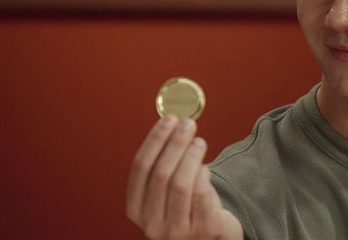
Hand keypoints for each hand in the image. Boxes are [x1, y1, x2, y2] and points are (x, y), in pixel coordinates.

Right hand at [126, 116, 243, 239]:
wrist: (210, 239)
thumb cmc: (188, 210)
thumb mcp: (165, 194)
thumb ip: (164, 166)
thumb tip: (173, 124)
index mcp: (137, 209)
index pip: (140, 168)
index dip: (154, 140)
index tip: (168, 120)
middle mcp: (152, 224)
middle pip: (161, 174)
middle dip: (175, 143)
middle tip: (188, 124)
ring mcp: (177, 231)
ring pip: (180, 185)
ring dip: (190, 156)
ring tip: (199, 142)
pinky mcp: (203, 230)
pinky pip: (202, 196)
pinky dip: (203, 176)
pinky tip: (206, 166)